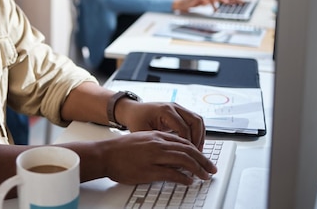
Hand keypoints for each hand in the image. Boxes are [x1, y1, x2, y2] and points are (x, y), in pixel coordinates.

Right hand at [99, 131, 216, 184]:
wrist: (105, 154)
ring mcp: (154, 157)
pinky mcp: (149, 170)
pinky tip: (188, 181)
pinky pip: (172, 173)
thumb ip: (158, 143)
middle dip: (203, 160)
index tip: (204, 158)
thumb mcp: (142, 139)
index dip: (197, 150)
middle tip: (211, 168)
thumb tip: (173, 152)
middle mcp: (157, 144)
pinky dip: (183, 178)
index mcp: (156, 135)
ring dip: (197, 169)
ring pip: (183, 160)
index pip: (184, 141)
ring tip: (205, 175)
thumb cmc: (121, 149)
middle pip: (187, 150)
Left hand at [115, 101, 205, 149]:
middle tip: (197, 155)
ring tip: (198, 152)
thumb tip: (171, 159)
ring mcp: (177, 107)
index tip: (189, 157)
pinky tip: (194, 145)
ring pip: (197, 120)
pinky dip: (197, 132)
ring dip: (200, 135)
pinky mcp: (179, 111)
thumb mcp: (143, 134)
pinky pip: (193, 120)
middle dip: (198, 139)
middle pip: (195, 121)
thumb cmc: (135, 121)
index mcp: (164, 110)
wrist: (131, 110)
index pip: (183, 128)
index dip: (188, 144)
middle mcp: (173, 107)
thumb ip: (157, 144)